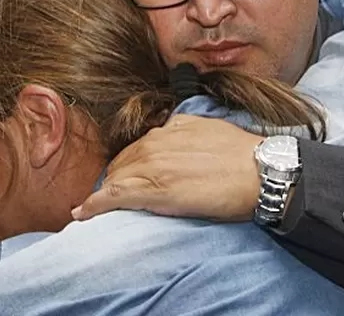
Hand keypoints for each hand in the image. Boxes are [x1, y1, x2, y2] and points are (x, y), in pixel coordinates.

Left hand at [73, 115, 261, 221]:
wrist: (261, 172)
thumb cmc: (244, 155)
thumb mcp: (211, 131)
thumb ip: (188, 133)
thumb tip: (179, 137)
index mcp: (171, 128)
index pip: (139, 147)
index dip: (130, 164)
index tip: (126, 176)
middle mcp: (156, 142)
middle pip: (122, 162)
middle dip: (115, 178)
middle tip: (111, 197)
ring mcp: (153, 165)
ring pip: (115, 178)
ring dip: (104, 192)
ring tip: (91, 208)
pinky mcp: (153, 190)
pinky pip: (114, 196)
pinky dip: (94, 205)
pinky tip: (82, 213)